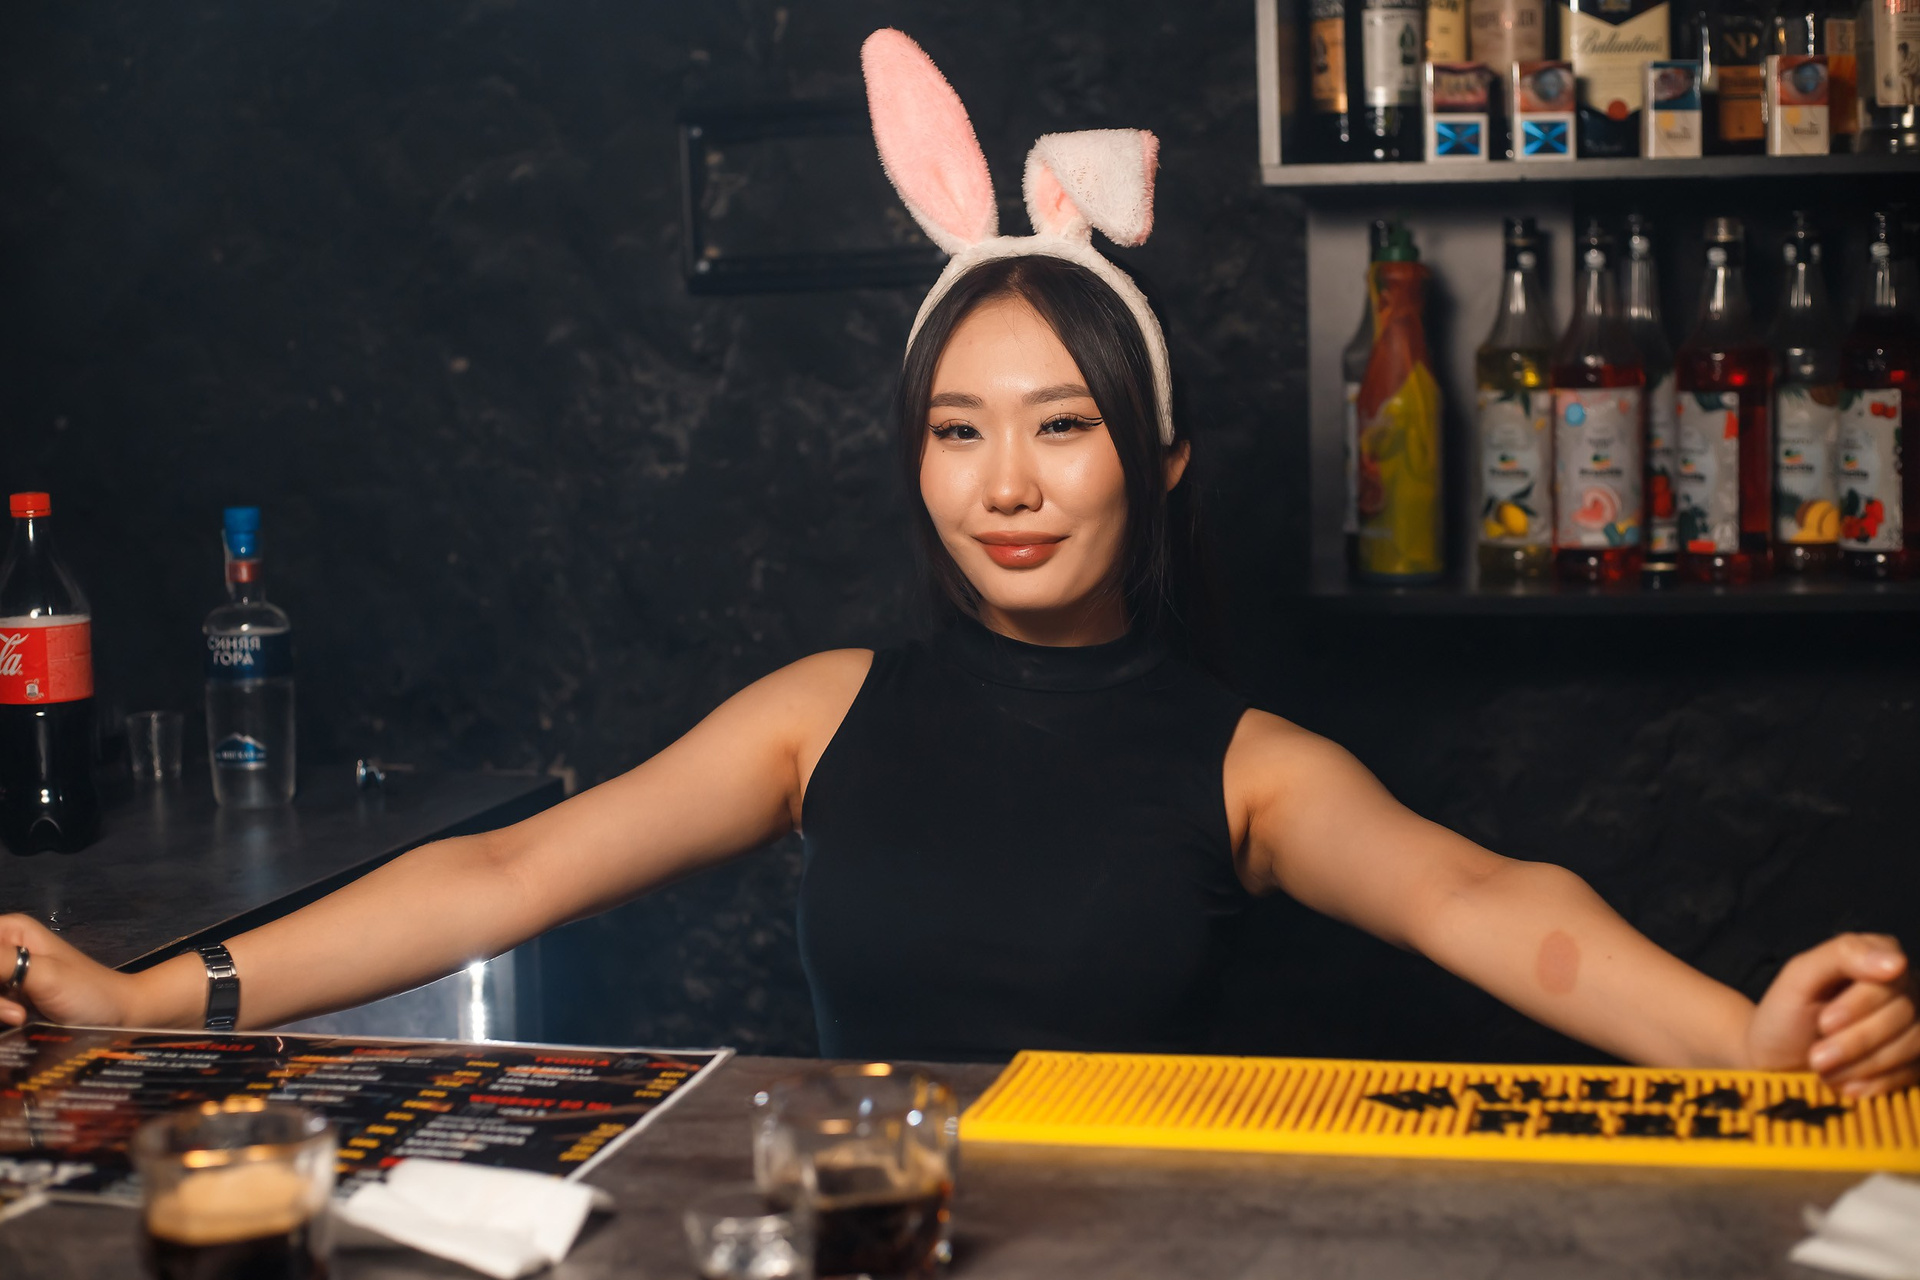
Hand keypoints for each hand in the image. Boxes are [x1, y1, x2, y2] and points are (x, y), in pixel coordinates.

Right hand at [0, 913, 138, 1028]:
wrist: (117, 1015)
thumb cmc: (87, 991)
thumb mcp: (42, 974)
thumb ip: (0, 962)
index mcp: (8, 930)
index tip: (3, 989)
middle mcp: (2, 946)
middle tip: (15, 1009)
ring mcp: (4, 973)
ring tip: (20, 1015)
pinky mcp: (8, 996)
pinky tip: (20, 1019)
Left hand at [1748, 932, 1918, 1097]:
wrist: (1777, 1062)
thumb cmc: (1786, 1014)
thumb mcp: (1799, 977)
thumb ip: (1841, 955)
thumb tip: (1898, 962)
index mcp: (1876, 955)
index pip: (1891, 977)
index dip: (1859, 1004)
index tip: (1824, 1024)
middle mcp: (1903, 988)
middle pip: (1904, 1012)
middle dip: (1855, 1040)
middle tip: (1816, 1056)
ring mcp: (1913, 1025)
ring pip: (1913, 1044)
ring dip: (1862, 1064)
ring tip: (1823, 1069)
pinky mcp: (1915, 1061)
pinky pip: (1913, 1073)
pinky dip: (1875, 1083)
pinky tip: (1844, 1084)